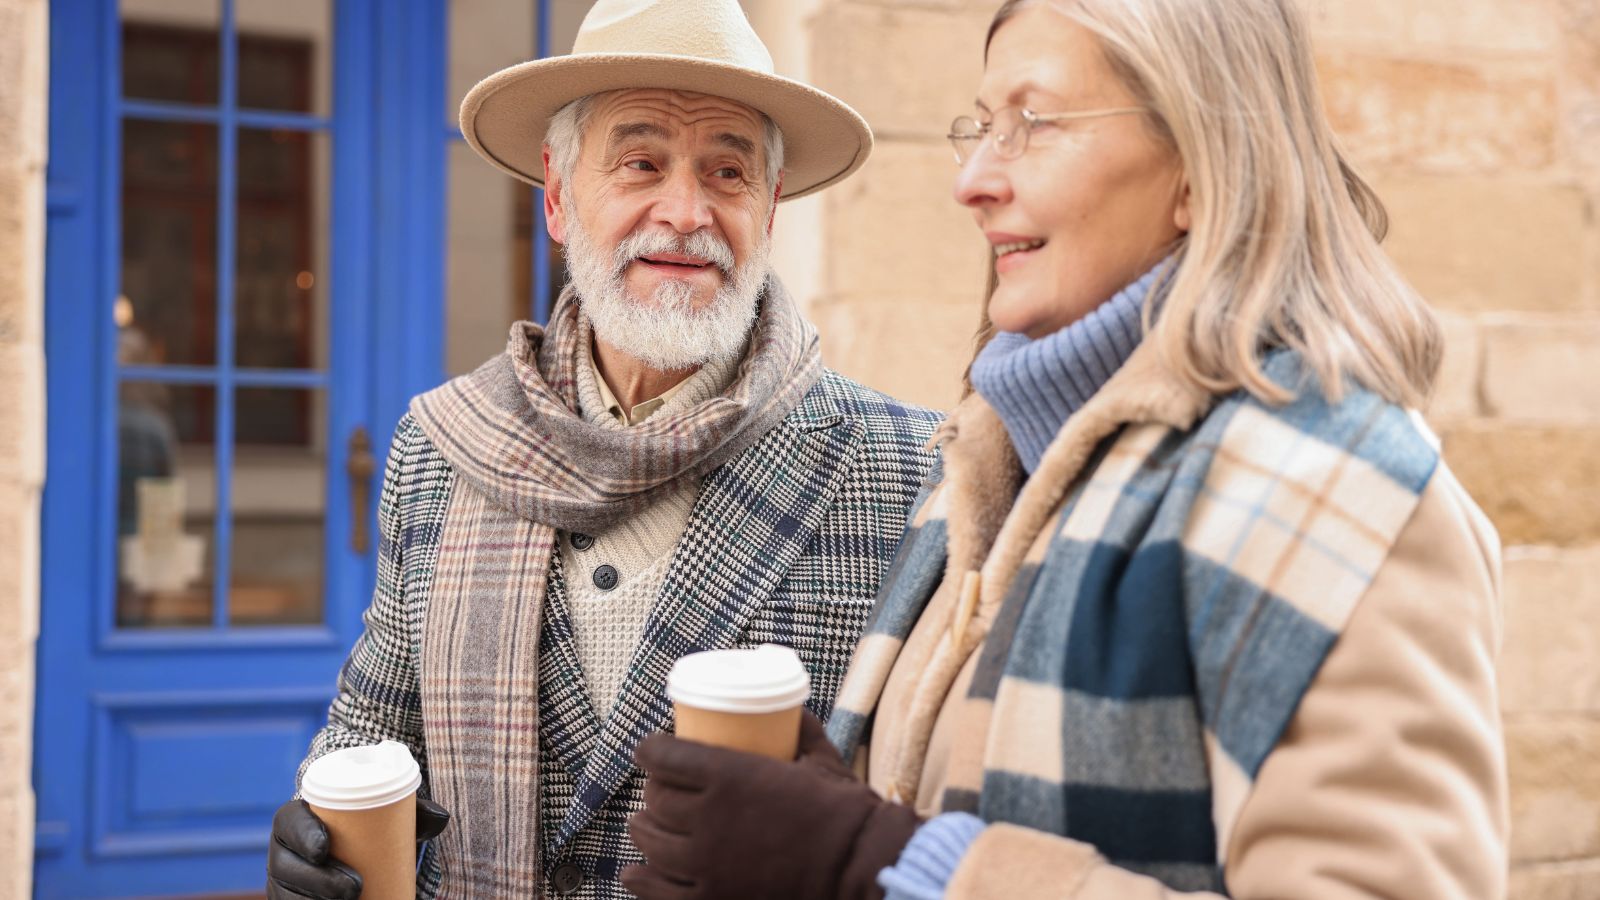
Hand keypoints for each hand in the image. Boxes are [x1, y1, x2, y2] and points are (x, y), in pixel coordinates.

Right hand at [267, 796, 449, 898]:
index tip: (325, 847)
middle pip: (288, 868)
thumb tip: (441, 816)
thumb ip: (413, 813)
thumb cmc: (366, 828)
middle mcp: (283, 852)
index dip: (303, 835)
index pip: (289, 823)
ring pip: (288, 896)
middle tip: (354, 886)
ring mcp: (282, 882)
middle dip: (317, 881)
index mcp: (296, 820)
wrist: (351, 850)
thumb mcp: (384, 816)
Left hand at [623, 711, 920, 899]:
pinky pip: (658, 891)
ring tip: (644, 827)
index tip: (650, 750)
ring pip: (651, 843)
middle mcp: (707, 819)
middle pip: (656, 801)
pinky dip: (641, 880)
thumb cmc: (844, 812)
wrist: (859, 868)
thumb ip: (803, 731)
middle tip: (659, 791)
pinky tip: (636, 874)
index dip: (650, 751)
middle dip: (651, 793)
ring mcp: (706, 864)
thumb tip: (792, 712)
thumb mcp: (822, 761)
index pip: (665, 757)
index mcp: (728, 776)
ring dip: (642, 831)